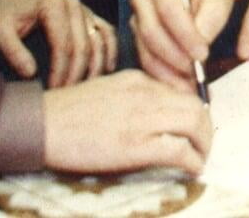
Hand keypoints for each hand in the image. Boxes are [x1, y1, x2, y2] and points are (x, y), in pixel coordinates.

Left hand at [0, 0, 115, 86]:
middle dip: (76, 74)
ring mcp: (85, 10)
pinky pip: (108, 33)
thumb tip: (30, 73)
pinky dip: (111, 51)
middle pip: (83, 46)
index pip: (63, 44)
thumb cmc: (7, 14)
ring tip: (86, 90)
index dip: (60, 71)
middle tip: (67, 96)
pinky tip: (107, 70)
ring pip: (99, 42)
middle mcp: (74, 5)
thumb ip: (12, 50)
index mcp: (53, 6)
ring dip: (95, 68)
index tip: (54, 91)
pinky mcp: (91, 17)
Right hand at [42, 70, 213, 175]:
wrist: (41, 124)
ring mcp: (142, 118)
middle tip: (203, 145)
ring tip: (200, 158)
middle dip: (206, 128)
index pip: (183, 89)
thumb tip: (158, 115)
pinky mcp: (136, 145)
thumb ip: (134, 96)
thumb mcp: (107, 90)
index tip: (196, 126)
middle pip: (196, 105)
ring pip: (195, 124)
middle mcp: (145, 93)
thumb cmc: (68, 112)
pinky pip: (179, 150)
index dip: (196, 110)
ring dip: (204, 144)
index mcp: (138, 79)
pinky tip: (192, 169)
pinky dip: (193, 161)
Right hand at [130, 0, 231, 90]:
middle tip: (196, 71)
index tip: (203, 53)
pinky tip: (181, 84)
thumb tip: (202, 40)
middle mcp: (143, 1)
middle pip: (151, 32)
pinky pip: (147, 63)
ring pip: (146, 51)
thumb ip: (212, 15)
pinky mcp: (137, 41)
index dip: (185, 33)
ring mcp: (136, 21)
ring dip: (169, 71)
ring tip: (190, 82)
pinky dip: (164, 77)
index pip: (168, 8)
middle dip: (175, 55)